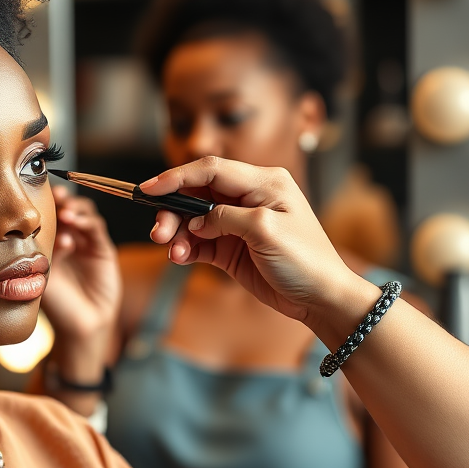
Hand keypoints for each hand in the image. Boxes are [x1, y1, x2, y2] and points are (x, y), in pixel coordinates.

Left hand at [42, 186, 121, 346]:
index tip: (37, 197)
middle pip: (67, 208)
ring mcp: (87, 243)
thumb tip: (32, 224)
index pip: (49, 215)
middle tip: (54, 197)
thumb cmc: (56, 304)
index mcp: (51, 242)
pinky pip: (96, 229)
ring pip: (84, 214)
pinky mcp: (103, 249)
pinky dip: (86, 221)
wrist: (79, 325)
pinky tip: (74, 222)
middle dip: (61, 200)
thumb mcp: (40, 273)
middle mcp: (69, 238)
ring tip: (64, 213)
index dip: (46, 204)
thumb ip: (40, 248)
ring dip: (74, 208)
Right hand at [139, 157, 373, 333]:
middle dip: (173, 210)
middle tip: (159, 233)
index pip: (211, 169)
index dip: (176, 177)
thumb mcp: (266, 231)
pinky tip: (180, 258)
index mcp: (264, 183)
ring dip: (176, 233)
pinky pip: (198, 242)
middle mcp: (248, 199)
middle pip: (197, 194)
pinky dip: (185, 248)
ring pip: (193, 219)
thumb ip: (226, 217)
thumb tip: (197, 219)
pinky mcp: (230, 248)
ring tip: (172, 250)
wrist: (320, 298)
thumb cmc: (305, 261)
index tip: (148, 189)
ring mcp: (237, 224)